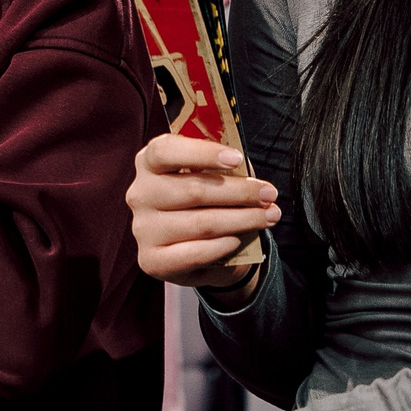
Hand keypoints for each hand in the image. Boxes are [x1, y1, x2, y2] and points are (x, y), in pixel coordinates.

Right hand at [128, 135, 278, 295]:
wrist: (197, 250)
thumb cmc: (207, 204)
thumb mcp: (213, 178)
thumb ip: (223, 169)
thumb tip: (247, 171)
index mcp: (149, 165)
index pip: (164, 151)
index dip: (201, 152)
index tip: (236, 158)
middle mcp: (140, 195)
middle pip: (192, 190)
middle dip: (240, 192)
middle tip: (269, 194)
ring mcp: (143, 229)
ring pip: (201, 223)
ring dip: (243, 219)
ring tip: (269, 216)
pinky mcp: (152, 260)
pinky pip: (196, 253)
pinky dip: (224, 245)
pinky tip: (239, 239)